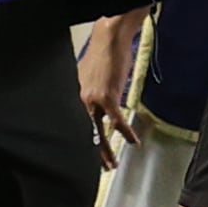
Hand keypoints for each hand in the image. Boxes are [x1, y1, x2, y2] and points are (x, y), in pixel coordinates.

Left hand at [79, 9, 148, 169]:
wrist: (109, 38)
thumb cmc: (102, 53)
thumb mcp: (88, 75)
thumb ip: (89, 91)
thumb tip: (94, 104)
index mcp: (74, 95)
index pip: (75, 125)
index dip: (81, 142)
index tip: (85, 155)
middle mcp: (79, 99)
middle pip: (84, 133)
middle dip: (92, 153)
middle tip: (99, 168)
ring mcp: (92, 99)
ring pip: (98, 131)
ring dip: (106, 150)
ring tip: (112, 164)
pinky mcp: (107, 96)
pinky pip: (117, 120)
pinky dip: (126, 131)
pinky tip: (133, 140)